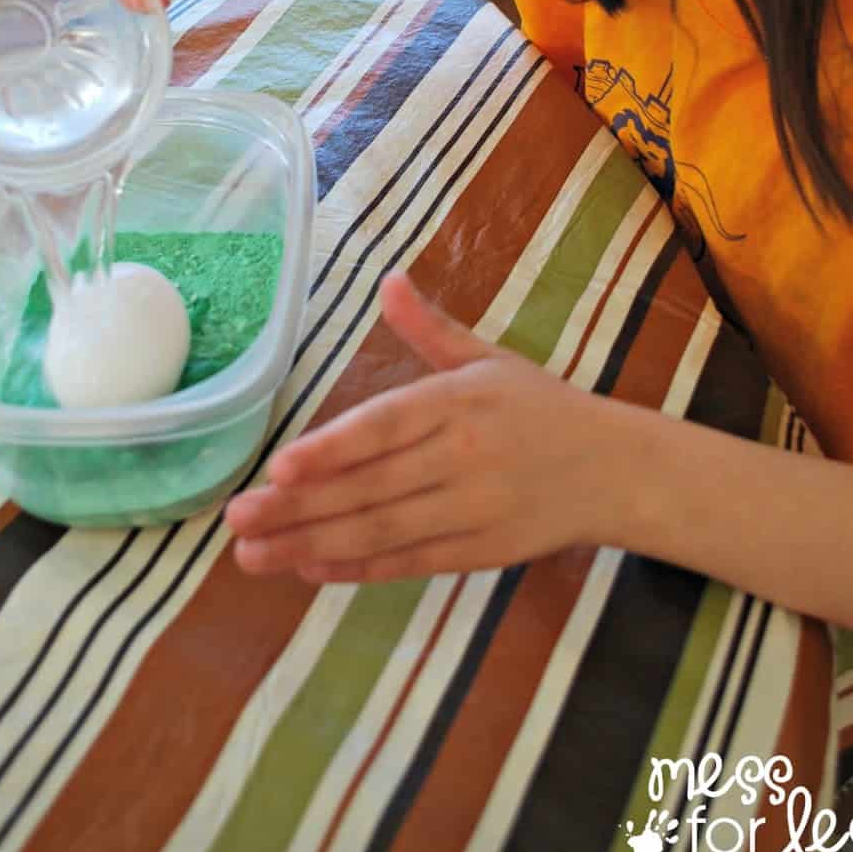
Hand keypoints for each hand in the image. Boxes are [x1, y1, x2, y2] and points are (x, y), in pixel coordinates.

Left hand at [226, 272, 637, 582]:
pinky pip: (410, 564)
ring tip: (252, 554)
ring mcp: (473, 509)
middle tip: (237, 520)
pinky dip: (359, 570)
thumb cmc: (542, 407)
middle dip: (299, 507)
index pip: (386, 426)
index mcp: (460, 400)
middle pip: (371, 486)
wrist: (615, 470)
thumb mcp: (489, 358)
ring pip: (382, 532)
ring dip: (313, 545)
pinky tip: (309, 569)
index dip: (331, 449)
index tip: (278, 467)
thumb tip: (388, 280)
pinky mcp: (481, 553)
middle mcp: (464, 456)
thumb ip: (430, 328)